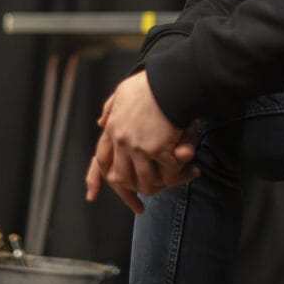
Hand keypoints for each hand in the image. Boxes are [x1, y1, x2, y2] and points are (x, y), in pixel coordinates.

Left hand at [83, 71, 197, 212]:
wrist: (170, 79)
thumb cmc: (151, 84)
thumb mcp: (123, 92)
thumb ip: (111, 108)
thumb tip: (101, 121)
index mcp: (112, 128)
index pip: (100, 160)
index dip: (96, 179)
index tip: (93, 196)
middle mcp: (122, 141)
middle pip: (121, 178)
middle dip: (131, 193)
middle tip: (140, 204)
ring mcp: (139, 147)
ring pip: (145, 181)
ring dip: (159, 187)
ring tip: (173, 183)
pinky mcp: (159, 149)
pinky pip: (168, 174)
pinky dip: (180, 176)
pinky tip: (191, 171)